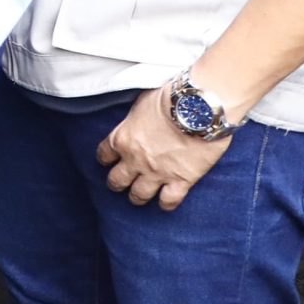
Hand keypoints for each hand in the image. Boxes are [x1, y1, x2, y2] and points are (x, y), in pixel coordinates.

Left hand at [98, 85, 232, 209]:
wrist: (199, 108)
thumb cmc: (170, 99)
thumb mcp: (141, 104)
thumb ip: (135, 119)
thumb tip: (137, 121)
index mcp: (122, 139)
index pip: (104, 155)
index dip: (105, 159)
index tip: (108, 162)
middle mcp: (135, 159)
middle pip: (117, 180)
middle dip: (117, 183)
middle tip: (121, 184)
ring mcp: (157, 172)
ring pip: (139, 195)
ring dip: (137, 197)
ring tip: (139, 197)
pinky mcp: (181, 180)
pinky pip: (169, 201)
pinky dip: (166, 204)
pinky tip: (165, 204)